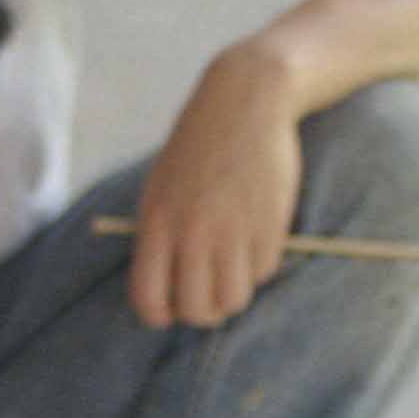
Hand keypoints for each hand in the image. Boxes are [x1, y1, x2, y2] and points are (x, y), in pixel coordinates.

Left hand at [128, 47, 302, 328]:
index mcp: (157, 222)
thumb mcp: (161, 187)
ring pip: (234, 300)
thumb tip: (165, 290)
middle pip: (196, 310)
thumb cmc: (198, 147)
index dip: (160, 315)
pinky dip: (259, 264)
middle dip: (203, 312)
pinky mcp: (269, 227)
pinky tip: (255, 234)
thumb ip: (159, 236)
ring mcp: (233, 231)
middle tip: (209, 295)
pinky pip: (264, 272)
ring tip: (233, 267)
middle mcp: (193, 232)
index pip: (149, 298)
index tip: (170, 310)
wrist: (246, 102)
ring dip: (234, 292)